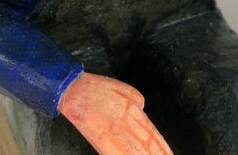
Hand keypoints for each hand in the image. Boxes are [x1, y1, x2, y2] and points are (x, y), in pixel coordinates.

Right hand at [58, 71, 172, 154]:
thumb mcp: (124, 89)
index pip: (151, 134)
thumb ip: (136, 101)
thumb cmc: (97, 89)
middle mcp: (126, 122)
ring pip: (133, 151)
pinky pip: (115, 152)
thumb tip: (142, 110)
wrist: (75, 90)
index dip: (161, 147)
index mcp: (133, 111)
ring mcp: (114, 132)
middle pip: (145, 146)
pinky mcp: (101, 139)